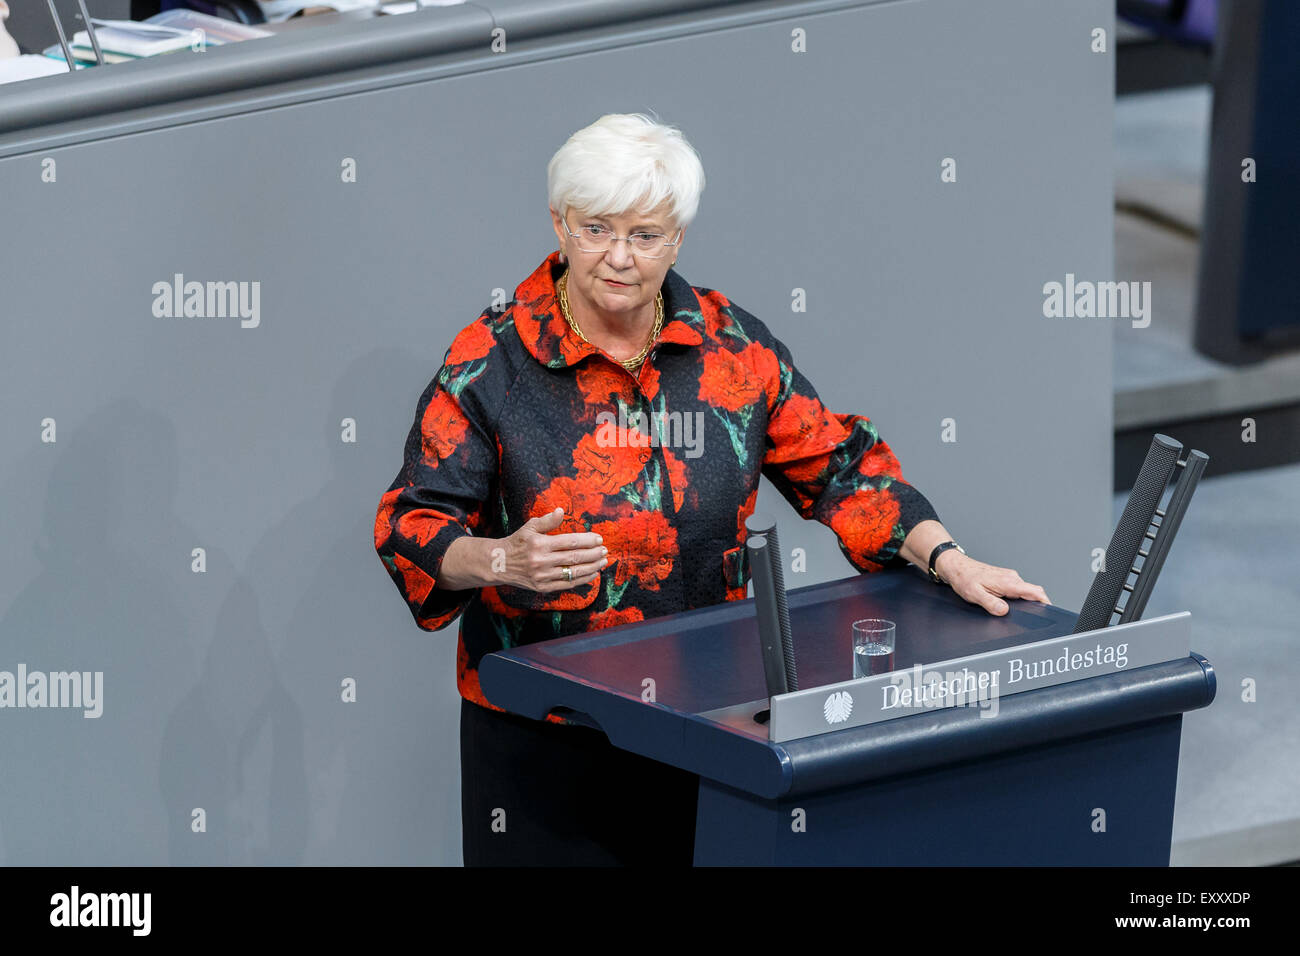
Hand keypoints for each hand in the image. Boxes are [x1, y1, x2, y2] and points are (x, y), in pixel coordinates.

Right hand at [498, 507, 609, 591]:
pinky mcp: (542, 587)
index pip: (570, 541)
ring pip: (573, 572)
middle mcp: (541, 561)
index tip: (599, 539)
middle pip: (575, 557)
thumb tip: (561, 511)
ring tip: (603, 562)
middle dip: (593, 554)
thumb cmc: (517, 542)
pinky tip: (592, 574)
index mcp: (539, 544)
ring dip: (592, 567)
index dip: (587, 540)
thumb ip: (547, 521)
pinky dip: (582, 580)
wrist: (498, 564)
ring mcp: (542, 576)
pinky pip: (567, 584)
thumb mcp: (529, 527)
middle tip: (605, 550)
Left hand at [935, 551, 1050, 615]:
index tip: (1049, 611)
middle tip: (1030, 617)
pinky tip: (1007, 604)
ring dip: (1024, 601)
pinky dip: (1017, 598)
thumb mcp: (975, 595)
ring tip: (1016, 612)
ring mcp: (1008, 577)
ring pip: (1024, 591)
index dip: (1045, 602)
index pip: (1035, 591)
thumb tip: (1004, 611)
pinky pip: (1017, 589)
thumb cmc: (964, 578)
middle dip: (1035, 605)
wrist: (956, 567)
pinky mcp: (1004, 579)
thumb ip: (991, 604)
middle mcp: (1011, 578)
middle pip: (1032, 592)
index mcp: (1008, 582)